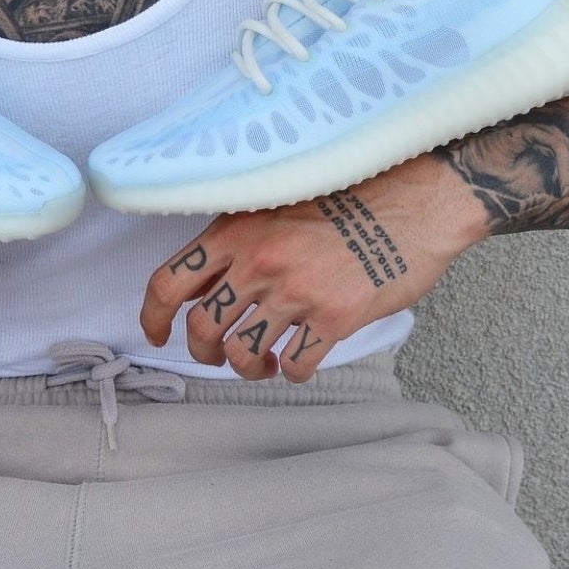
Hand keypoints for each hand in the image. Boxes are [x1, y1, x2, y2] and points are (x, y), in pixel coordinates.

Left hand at [138, 152, 488, 382]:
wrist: (415, 201)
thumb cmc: (351, 197)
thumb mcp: (280, 201)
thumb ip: (242, 237)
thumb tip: (209, 279)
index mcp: (237, 229)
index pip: (169, 281)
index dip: (154, 316)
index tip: (158, 334)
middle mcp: (259, 261)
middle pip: (202, 327)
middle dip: (204, 350)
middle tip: (220, 352)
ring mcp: (296, 292)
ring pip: (242, 354)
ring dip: (246, 367)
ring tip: (262, 361)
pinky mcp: (334, 318)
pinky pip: (296, 365)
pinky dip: (292, 372)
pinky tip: (299, 359)